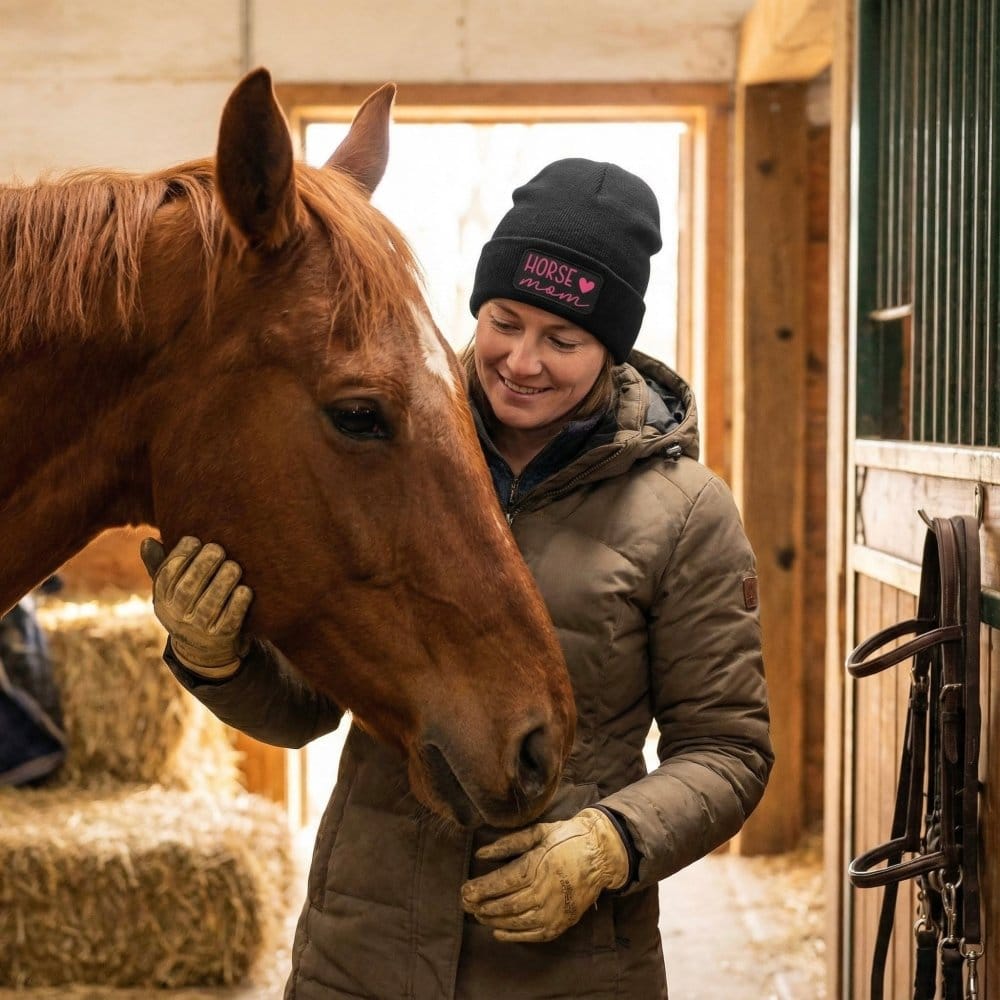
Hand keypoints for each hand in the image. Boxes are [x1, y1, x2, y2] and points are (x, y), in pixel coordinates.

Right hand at [140, 535, 252, 678]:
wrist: (202, 649)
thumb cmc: (187, 605)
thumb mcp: (170, 589)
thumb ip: (160, 564)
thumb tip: (148, 540)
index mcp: (162, 599)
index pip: (166, 576)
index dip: (180, 556)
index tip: (195, 540)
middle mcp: (176, 616)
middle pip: (188, 589)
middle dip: (203, 566)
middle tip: (217, 549)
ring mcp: (198, 630)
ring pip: (209, 605)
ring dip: (223, 583)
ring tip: (234, 566)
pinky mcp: (221, 638)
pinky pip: (230, 621)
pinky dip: (238, 605)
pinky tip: (245, 590)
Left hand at [460, 807, 628, 942]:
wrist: (600, 854)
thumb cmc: (565, 838)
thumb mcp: (537, 832)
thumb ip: (508, 843)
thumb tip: (480, 853)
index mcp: (536, 866)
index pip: (500, 883)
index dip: (479, 889)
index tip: (464, 891)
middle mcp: (543, 891)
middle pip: (505, 905)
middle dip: (482, 906)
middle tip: (465, 904)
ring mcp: (554, 910)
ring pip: (516, 921)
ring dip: (493, 921)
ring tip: (479, 915)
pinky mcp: (562, 922)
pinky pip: (533, 934)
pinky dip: (513, 936)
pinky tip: (498, 932)